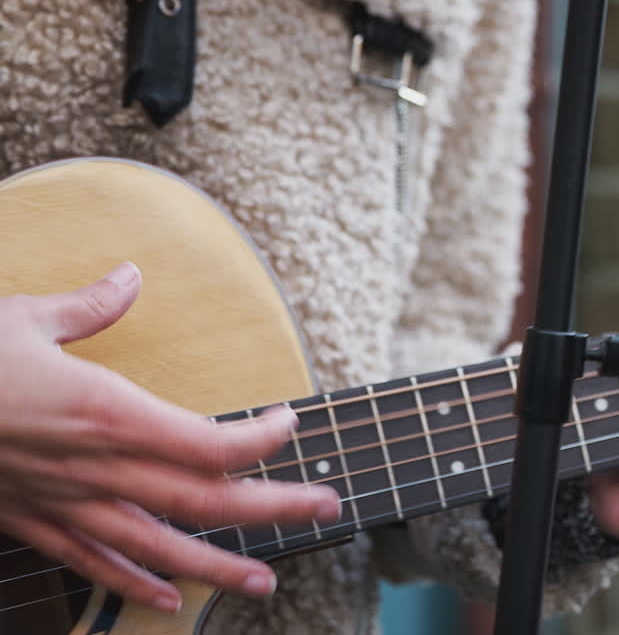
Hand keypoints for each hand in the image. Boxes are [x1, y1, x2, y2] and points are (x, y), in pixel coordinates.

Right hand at [0, 264, 340, 612]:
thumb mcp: (22, 318)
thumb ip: (88, 306)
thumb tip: (129, 274)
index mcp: (106, 413)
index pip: (209, 442)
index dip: (261, 440)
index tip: (290, 423)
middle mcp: (97, 468)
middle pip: (204, 500)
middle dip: (274, 507)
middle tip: (329, 508)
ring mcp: (66, 504)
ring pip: (158, 547)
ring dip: (217, 567)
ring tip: (264, 585)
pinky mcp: (33, 523)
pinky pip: (92, 565)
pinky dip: (133, 586)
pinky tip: (166, 602)